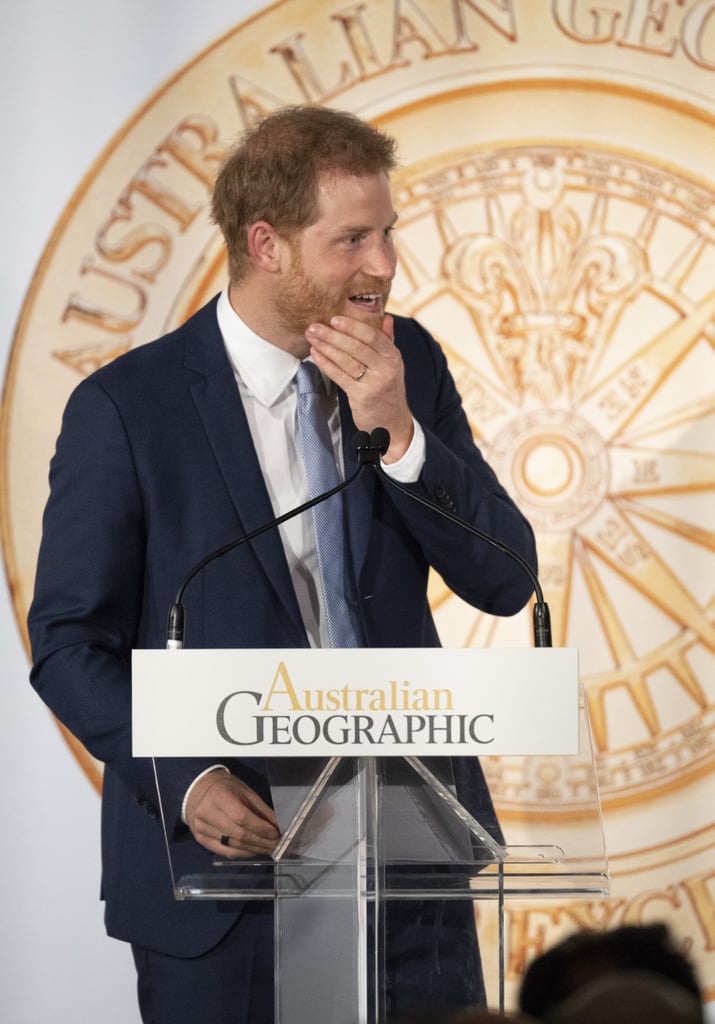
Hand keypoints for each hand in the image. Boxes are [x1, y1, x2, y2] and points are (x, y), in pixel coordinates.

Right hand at [184, 769, 279, 858]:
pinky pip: (226, 852)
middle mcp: (207, 813)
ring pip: (233, 845)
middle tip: (277, 845)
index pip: (242, 817)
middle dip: (261, 842)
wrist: (199, 791)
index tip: (276, 834)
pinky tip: (255, 851)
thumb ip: (262, 810)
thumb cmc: (226, 789)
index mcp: (219, 796)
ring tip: (269, 849)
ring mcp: (201, 829)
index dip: (261, 828)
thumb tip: (278, 826)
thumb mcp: (246, 792)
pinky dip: (243, 854)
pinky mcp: (201, 840)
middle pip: (238, 834)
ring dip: (255, 849)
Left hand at [306, 314, 413, 462]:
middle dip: (333, 335)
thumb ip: (387, 340)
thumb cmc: (388, 390)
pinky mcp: (362, 397)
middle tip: (314, 327)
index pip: (373, 336)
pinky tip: (316, 354)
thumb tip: (386, 317)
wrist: (393, 422)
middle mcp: (386, 368)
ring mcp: (374, 383)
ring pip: (347, 361)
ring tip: (312, 338)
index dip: (353, 326)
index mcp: (393, 356)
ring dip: (326, 347)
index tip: (334, 319)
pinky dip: (326, 364)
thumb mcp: (393, 364)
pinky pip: (340, 376)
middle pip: (357, 347)